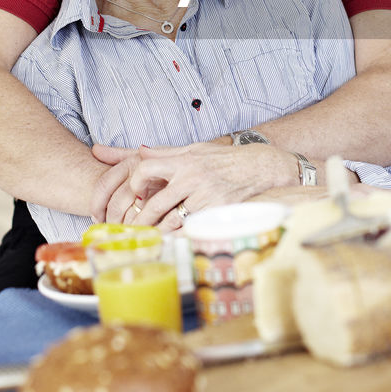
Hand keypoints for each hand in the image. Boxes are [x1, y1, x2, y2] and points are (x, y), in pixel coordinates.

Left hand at [91, 141, 297, 230]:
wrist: (258, 167)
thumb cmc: (223, 159)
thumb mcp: (195, 149)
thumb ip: (166, 152)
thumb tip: (139, 150)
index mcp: (183, 161)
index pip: (147, 168)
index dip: (135, 182)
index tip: (135, 194)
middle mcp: (192, 178)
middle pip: (157, 203)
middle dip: (141, 219)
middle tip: (132, 229)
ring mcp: (205, 197)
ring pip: (173, 220)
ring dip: (157, 232)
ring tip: (147, 239)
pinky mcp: (217, 211)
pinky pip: (192, 229)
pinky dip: (179, 237)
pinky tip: (170, 242)